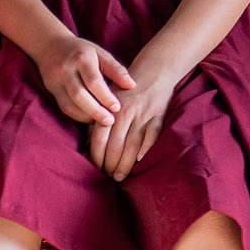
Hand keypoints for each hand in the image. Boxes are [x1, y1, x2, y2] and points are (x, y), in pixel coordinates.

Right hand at [37, 34, 133, 125]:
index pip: (93, 81)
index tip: (117, 107)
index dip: (105, 96)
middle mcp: (65, 69)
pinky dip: (77, 115)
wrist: (50, 44)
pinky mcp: (50, 89)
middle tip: (110, 121)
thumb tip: (132, 85)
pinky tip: (89, 118)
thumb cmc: (81, 51)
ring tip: (101, 122)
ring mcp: (55, 80)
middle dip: (95, 111)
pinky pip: (63, 107)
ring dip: (86, 116)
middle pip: (79, 95)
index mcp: (81, 58)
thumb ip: (116, 69)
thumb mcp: (100, 53)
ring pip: (69, 104)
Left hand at [89, 64, 178, 180]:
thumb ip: (101, 119)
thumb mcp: (109, 100)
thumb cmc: (126, 90)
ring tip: (119, 176)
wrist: (154, 72)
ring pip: (133, 145)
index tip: (96, 168)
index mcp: (111, 109)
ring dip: (126, 163)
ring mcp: (143, 116)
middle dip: (110, 163)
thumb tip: (91, 144)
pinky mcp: (158, 118)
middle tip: (107, 177)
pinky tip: (139, 162)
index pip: (100, 137)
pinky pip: (151, 137)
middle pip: (116, 144)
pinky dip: (145, 150)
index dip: (97, 155)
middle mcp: (126, 114)